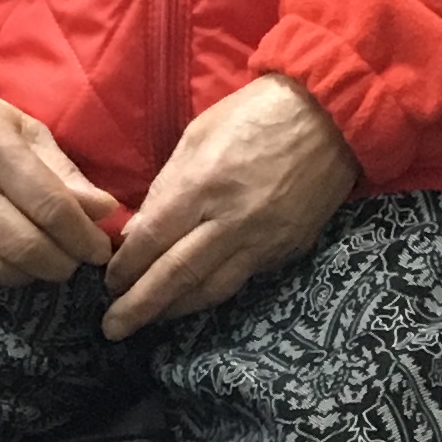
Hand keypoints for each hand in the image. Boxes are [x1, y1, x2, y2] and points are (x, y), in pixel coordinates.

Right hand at [0, 79, 123, 291]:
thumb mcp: (24, 129)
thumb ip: (64, 172)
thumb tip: (105, 211)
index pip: (52, 208)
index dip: (83, 238)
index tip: (98, 252)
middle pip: (25, 247)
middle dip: (60, 264)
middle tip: (70, 263)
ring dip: (25, 276)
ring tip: (36, 263)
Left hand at [100, 76, 356, 338]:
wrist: (332, 115)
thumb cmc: (256, 113)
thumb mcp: (198, 135)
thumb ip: (165, 187)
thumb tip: (136, 233)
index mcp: (203, 185)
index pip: (152, 240)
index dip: (126, 267)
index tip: (109, 283)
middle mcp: (231, 221)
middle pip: (177, 276)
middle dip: (140, 306)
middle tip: (114, 328)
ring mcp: (264, 240)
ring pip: (211, 289)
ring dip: (175, 310)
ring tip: (149, 321)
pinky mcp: (288, 250)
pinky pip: (243, 279)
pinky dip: (212, 293)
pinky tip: (193, 298)